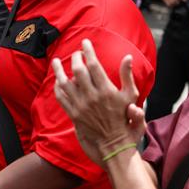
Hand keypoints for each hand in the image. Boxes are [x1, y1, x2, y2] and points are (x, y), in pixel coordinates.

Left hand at [53, 39, 145, 164]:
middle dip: (76, 57)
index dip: (88, 51)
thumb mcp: (131, 98)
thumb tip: (127, 57)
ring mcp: (81, 106)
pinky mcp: (74, 115)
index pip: (94, 65)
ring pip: (65, 83)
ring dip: (59, 70)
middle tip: (76, 53)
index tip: (85, 42)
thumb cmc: (125, 121)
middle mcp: (92, 97)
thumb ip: (127, 76)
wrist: (114, 145)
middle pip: (78, 71)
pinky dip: (58, 87)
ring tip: (57, 61)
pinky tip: (57, 81)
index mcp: (106, 91)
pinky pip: (61, 98)